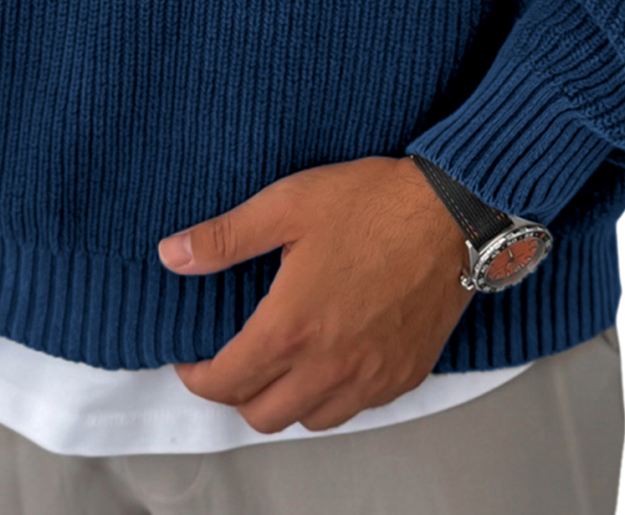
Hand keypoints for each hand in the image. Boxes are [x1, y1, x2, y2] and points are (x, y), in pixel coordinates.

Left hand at [156, 155, 475, 433]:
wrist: (452, 213)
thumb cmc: (372, 203)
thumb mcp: (286, 205)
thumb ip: (224, 238)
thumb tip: (172, 255)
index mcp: (290, 328)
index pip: (225, 382)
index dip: (197, 377)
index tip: (192, 361)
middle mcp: (328, 367)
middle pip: (261, 415)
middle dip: (236, 394)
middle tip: (232, 361)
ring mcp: (369, 377)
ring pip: (308, 421)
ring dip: (283, 401)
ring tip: (279, 363)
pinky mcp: (403, 376)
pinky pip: (354, 409)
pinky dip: (329, 398)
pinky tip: (328, 361)